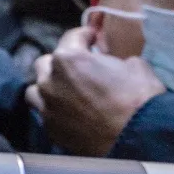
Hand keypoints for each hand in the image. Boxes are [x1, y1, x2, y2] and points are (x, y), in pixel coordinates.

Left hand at [28, 26, 165, 156]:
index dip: (84, 36)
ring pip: (36, 89)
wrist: (136, 136)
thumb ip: (113, 60)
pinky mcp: (48, 127)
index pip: (71, 37)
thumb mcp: (134, 66)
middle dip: (62, 62)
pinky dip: (53, 108)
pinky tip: (68, 111)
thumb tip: (111, 64)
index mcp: (68, 58)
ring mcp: (45, 105)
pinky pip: (44, 112)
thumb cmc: (137, 98)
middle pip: (46, 63)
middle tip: (79, 68)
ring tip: (66, 91)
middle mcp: (48, 80)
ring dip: (49, 86)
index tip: (90, 38)